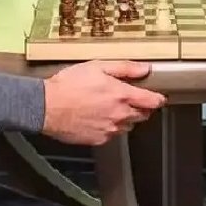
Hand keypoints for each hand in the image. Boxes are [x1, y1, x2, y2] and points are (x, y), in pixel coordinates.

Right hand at [41, 60, 166, 145]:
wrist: (46, 107)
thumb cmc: (69, 84)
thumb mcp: (97, 67)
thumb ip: (125, 68)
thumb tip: (145, 68)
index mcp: (122, 95)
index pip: (152, 101)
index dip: (158, 99)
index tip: (159, 97)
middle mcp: (119, 115)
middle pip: (142, 115)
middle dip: (141, 107)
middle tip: (129, 99)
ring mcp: (110, 129)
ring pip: (128, 126)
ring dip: (125, 118)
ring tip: (110, 107)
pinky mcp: (99, 139)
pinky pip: (112, 134)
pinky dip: (110, 127)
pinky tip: (98, 117)